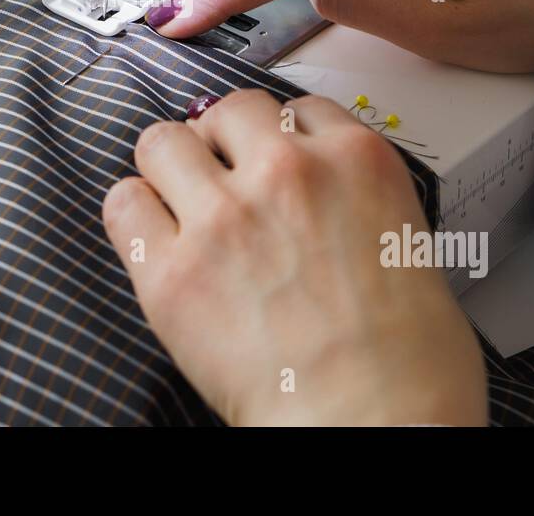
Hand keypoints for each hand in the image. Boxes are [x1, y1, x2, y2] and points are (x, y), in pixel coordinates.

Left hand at [101, 90, 486, 426]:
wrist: (372, 425)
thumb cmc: (409, 365)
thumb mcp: (410, 246)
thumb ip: (357, 203)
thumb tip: (325, 208)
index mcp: (355, 162)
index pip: (297, 108)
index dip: (278, 134)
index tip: (269, 155)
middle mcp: (287, 172)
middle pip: (228, 110)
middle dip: (222, 141)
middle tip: (223, 178)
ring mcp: (223, 216)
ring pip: (163, 141)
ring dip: (170, 166)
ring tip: (180, 201)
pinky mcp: (170, 270)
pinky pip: (123, 204)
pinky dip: (133, 213)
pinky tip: (151, 236)